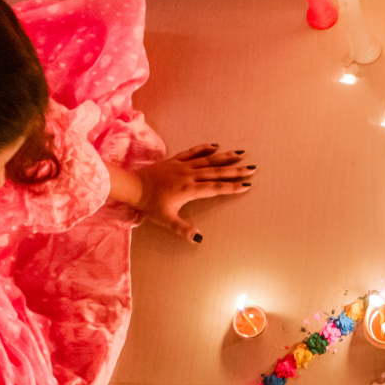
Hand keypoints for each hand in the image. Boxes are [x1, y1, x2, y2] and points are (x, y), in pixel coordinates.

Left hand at [125, 144, 254, 242]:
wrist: (133, 186)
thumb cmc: (150, 204)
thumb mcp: (166, 219)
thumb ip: (182, 228)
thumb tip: (198, 238)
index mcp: (189, 190)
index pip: (215, 188)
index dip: (231, 187)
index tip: (246, 185)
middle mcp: (189, 175)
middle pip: (216, 172)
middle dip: (235, 171)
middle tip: (251, 168)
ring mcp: (183, 166)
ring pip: (208, 160)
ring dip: (225, 157)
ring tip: (240, 154)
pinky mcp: (175, 160)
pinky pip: (193, 152)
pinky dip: (205, 148)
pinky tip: (216, 146)